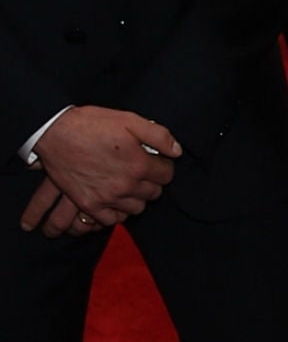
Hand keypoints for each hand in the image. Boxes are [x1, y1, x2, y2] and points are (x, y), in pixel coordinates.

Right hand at [23, 107, 178, 231]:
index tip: (157, 161)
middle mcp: (125, 186)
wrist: (57, 134)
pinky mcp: (88, 205)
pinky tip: (116, 200)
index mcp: (139, 165)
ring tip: (131, 184)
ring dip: (137, 198)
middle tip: (144, 171)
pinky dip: (117, 212)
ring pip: (136, 209)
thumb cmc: (94, 125)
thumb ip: (160, 136)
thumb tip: (177, 151)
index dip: (164, 166)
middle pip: (153, 193)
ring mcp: (106, 198)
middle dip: (153, 182)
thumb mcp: (131, 120)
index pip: (167, 175)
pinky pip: (112, 220)